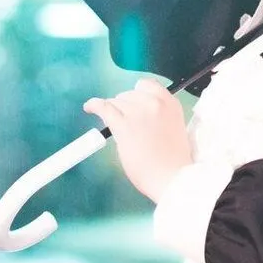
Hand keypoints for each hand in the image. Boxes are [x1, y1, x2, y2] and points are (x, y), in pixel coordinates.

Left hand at [84, 79, 193, 203]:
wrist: (172, 177)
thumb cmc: (174, 160)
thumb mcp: (174, 128)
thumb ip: (159, 116)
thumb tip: (140, 115)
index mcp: (170, 103)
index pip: (148, 85)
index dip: (137, 94)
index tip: (133, 103)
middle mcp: (154, 102)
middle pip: (129, 94)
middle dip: (126, 106)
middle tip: (126, 122)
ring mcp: (137, 112)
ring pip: (116, 102)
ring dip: (114, 111)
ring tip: (115, 124)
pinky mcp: (123, 125)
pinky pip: (103, 107)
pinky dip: (94, 105)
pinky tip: (89, 107)